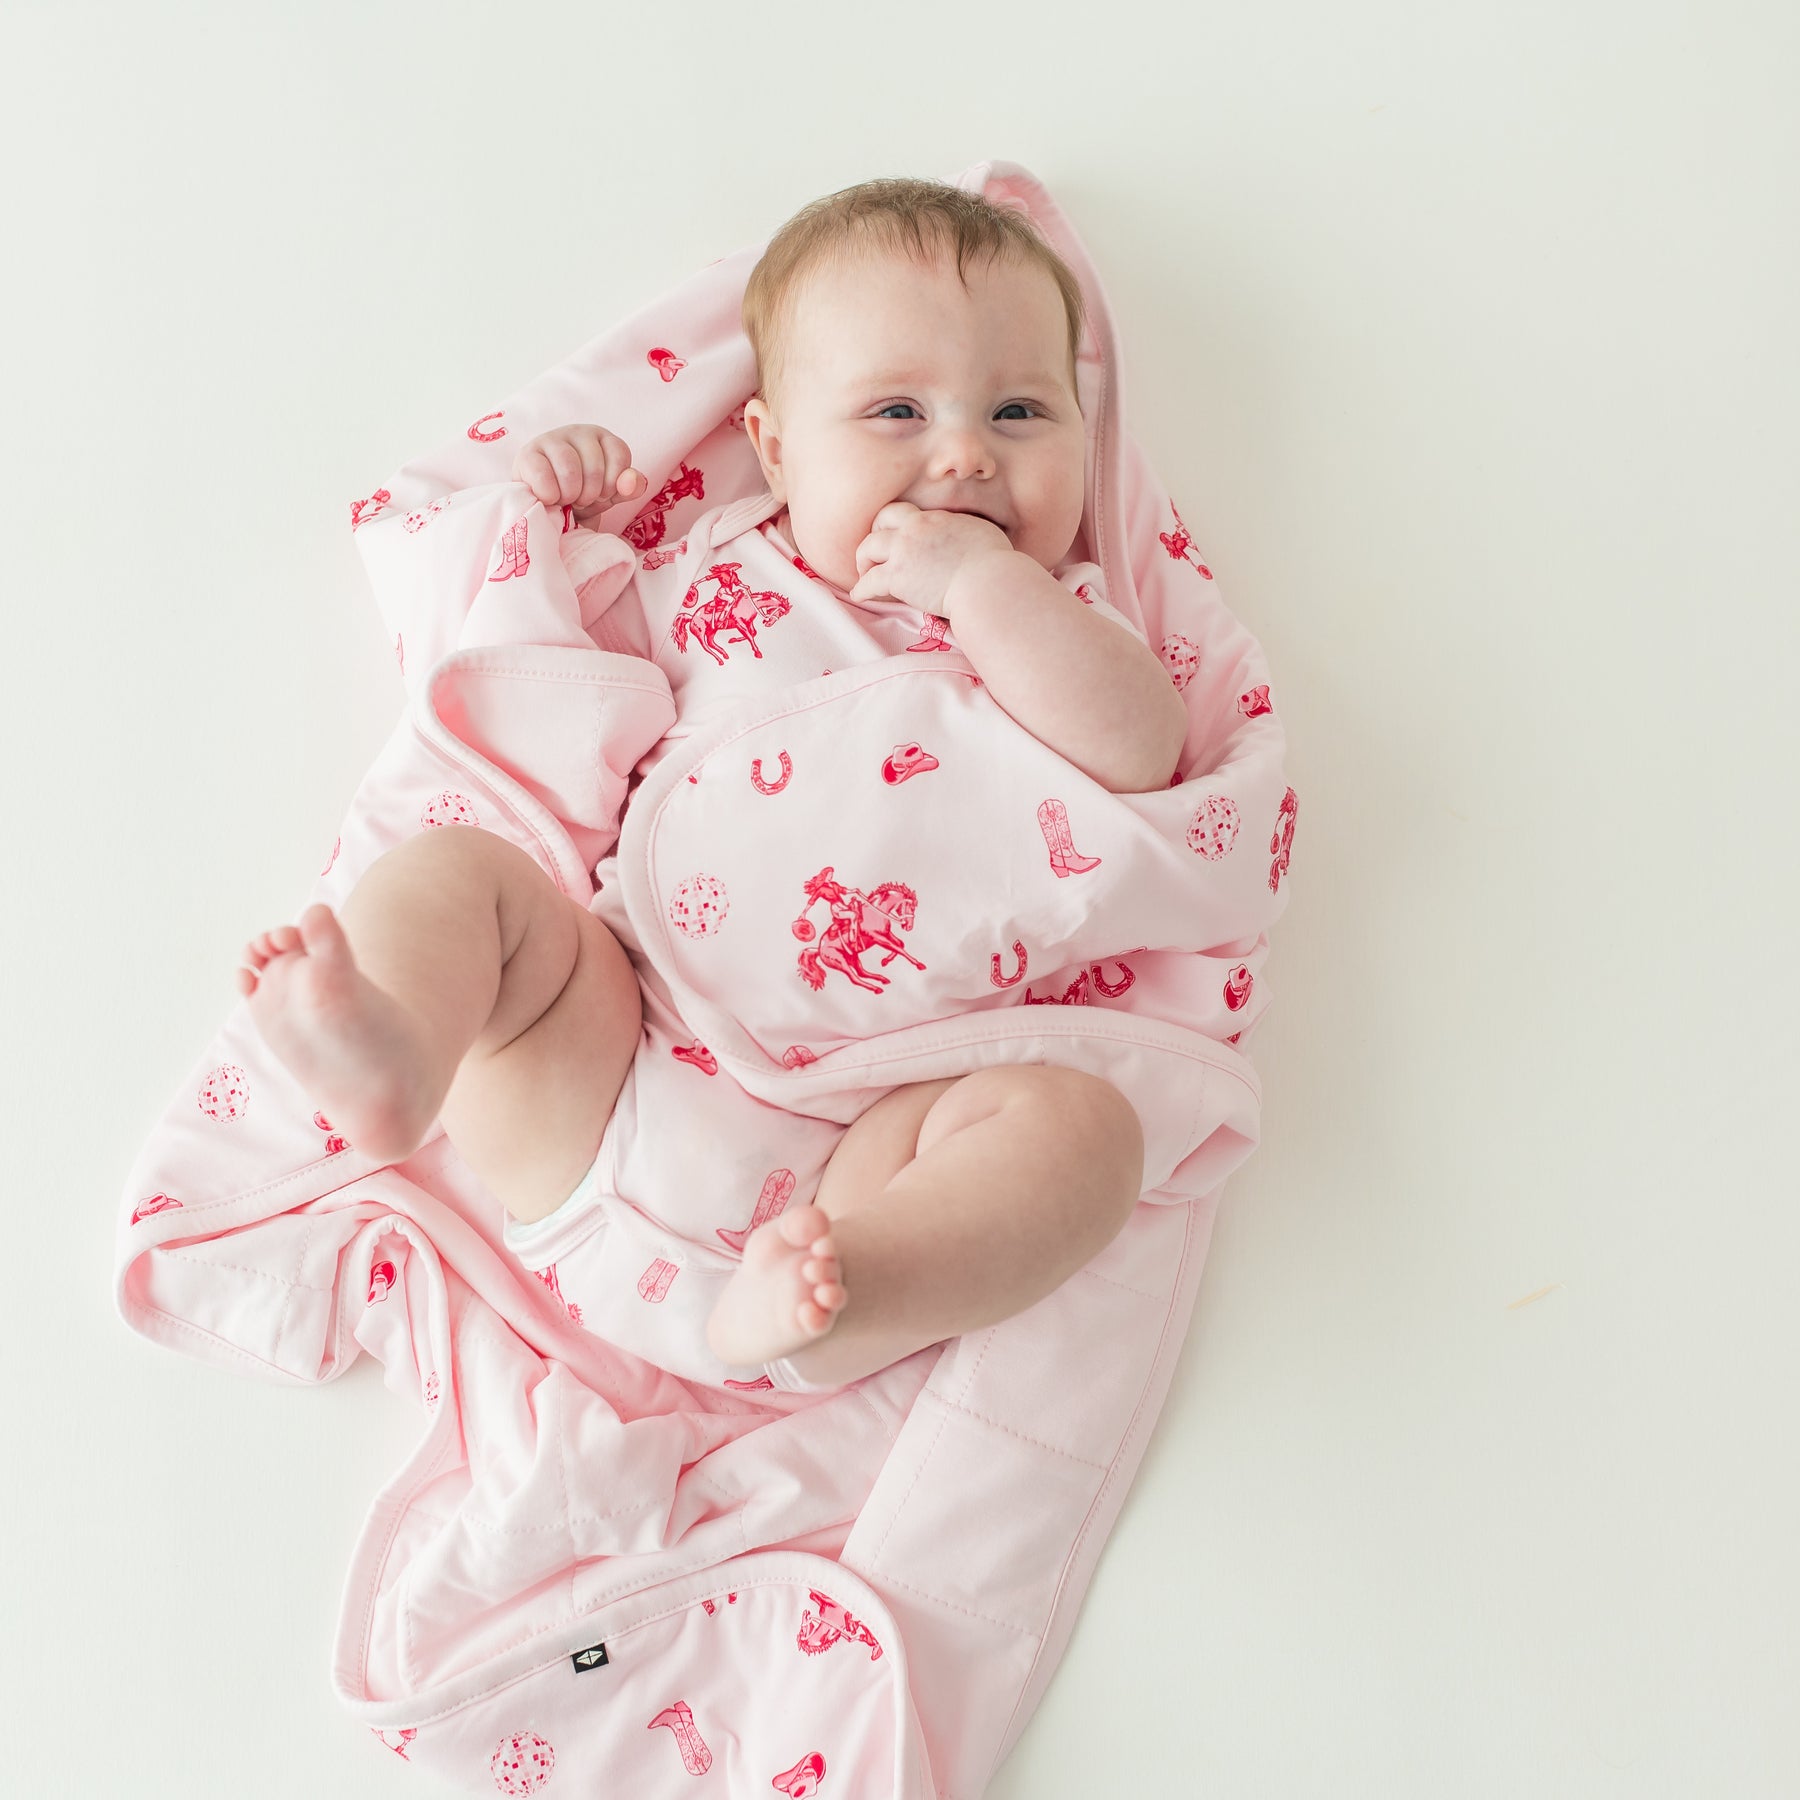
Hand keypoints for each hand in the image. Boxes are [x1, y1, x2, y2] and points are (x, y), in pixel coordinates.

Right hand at [510, 425, 644, 523]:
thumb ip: (628, 488)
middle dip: (590, 494)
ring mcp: (550, 439)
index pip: (619, 454)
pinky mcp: (527, 454)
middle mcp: (578, 432)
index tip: (603, 494)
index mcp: (602, 437)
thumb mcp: (610, 495)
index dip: (613, 483)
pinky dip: (550, 495)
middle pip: (594, 466)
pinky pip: (543, 476)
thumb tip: (633, 481)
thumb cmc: (581, 497)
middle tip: (580, 499)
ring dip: (570, 495)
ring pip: (569, 469)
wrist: (545, 506)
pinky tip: (549, 499)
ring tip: (566, 499)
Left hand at [847, 502, 1015, 617]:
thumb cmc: (999, 568)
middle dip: (876, 532)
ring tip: (865, 573)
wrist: (990, 583)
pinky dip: (862, 589)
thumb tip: (978, 543)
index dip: (900, 525)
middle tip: (875, 552)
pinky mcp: (897, 575)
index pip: (910, 513)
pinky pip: (869, 580)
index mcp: (939, 518)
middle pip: (883, 518)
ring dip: (864, 559)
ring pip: (868, 546)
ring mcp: (905, 549)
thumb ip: (972, 536)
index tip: (900, 538)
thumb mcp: (986, 537)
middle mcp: (918, 526)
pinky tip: (860, 596)